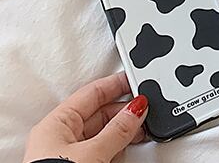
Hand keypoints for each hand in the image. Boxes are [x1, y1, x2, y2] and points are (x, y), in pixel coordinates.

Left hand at [22, 72, 147, 162]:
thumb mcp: (93, 153)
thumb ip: (118, 129)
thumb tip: (137, 108)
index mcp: (57, 123)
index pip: (93, 92)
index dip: (116, 84)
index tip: (137, 79)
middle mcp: (60, 137)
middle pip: (100, 113)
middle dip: (124, 111)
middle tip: (145, 111)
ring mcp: (68, 156)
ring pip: (103, 133)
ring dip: (123, 132)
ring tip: (140, 131)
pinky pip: (102, 151)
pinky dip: (117, 148)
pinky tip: (127, 150)